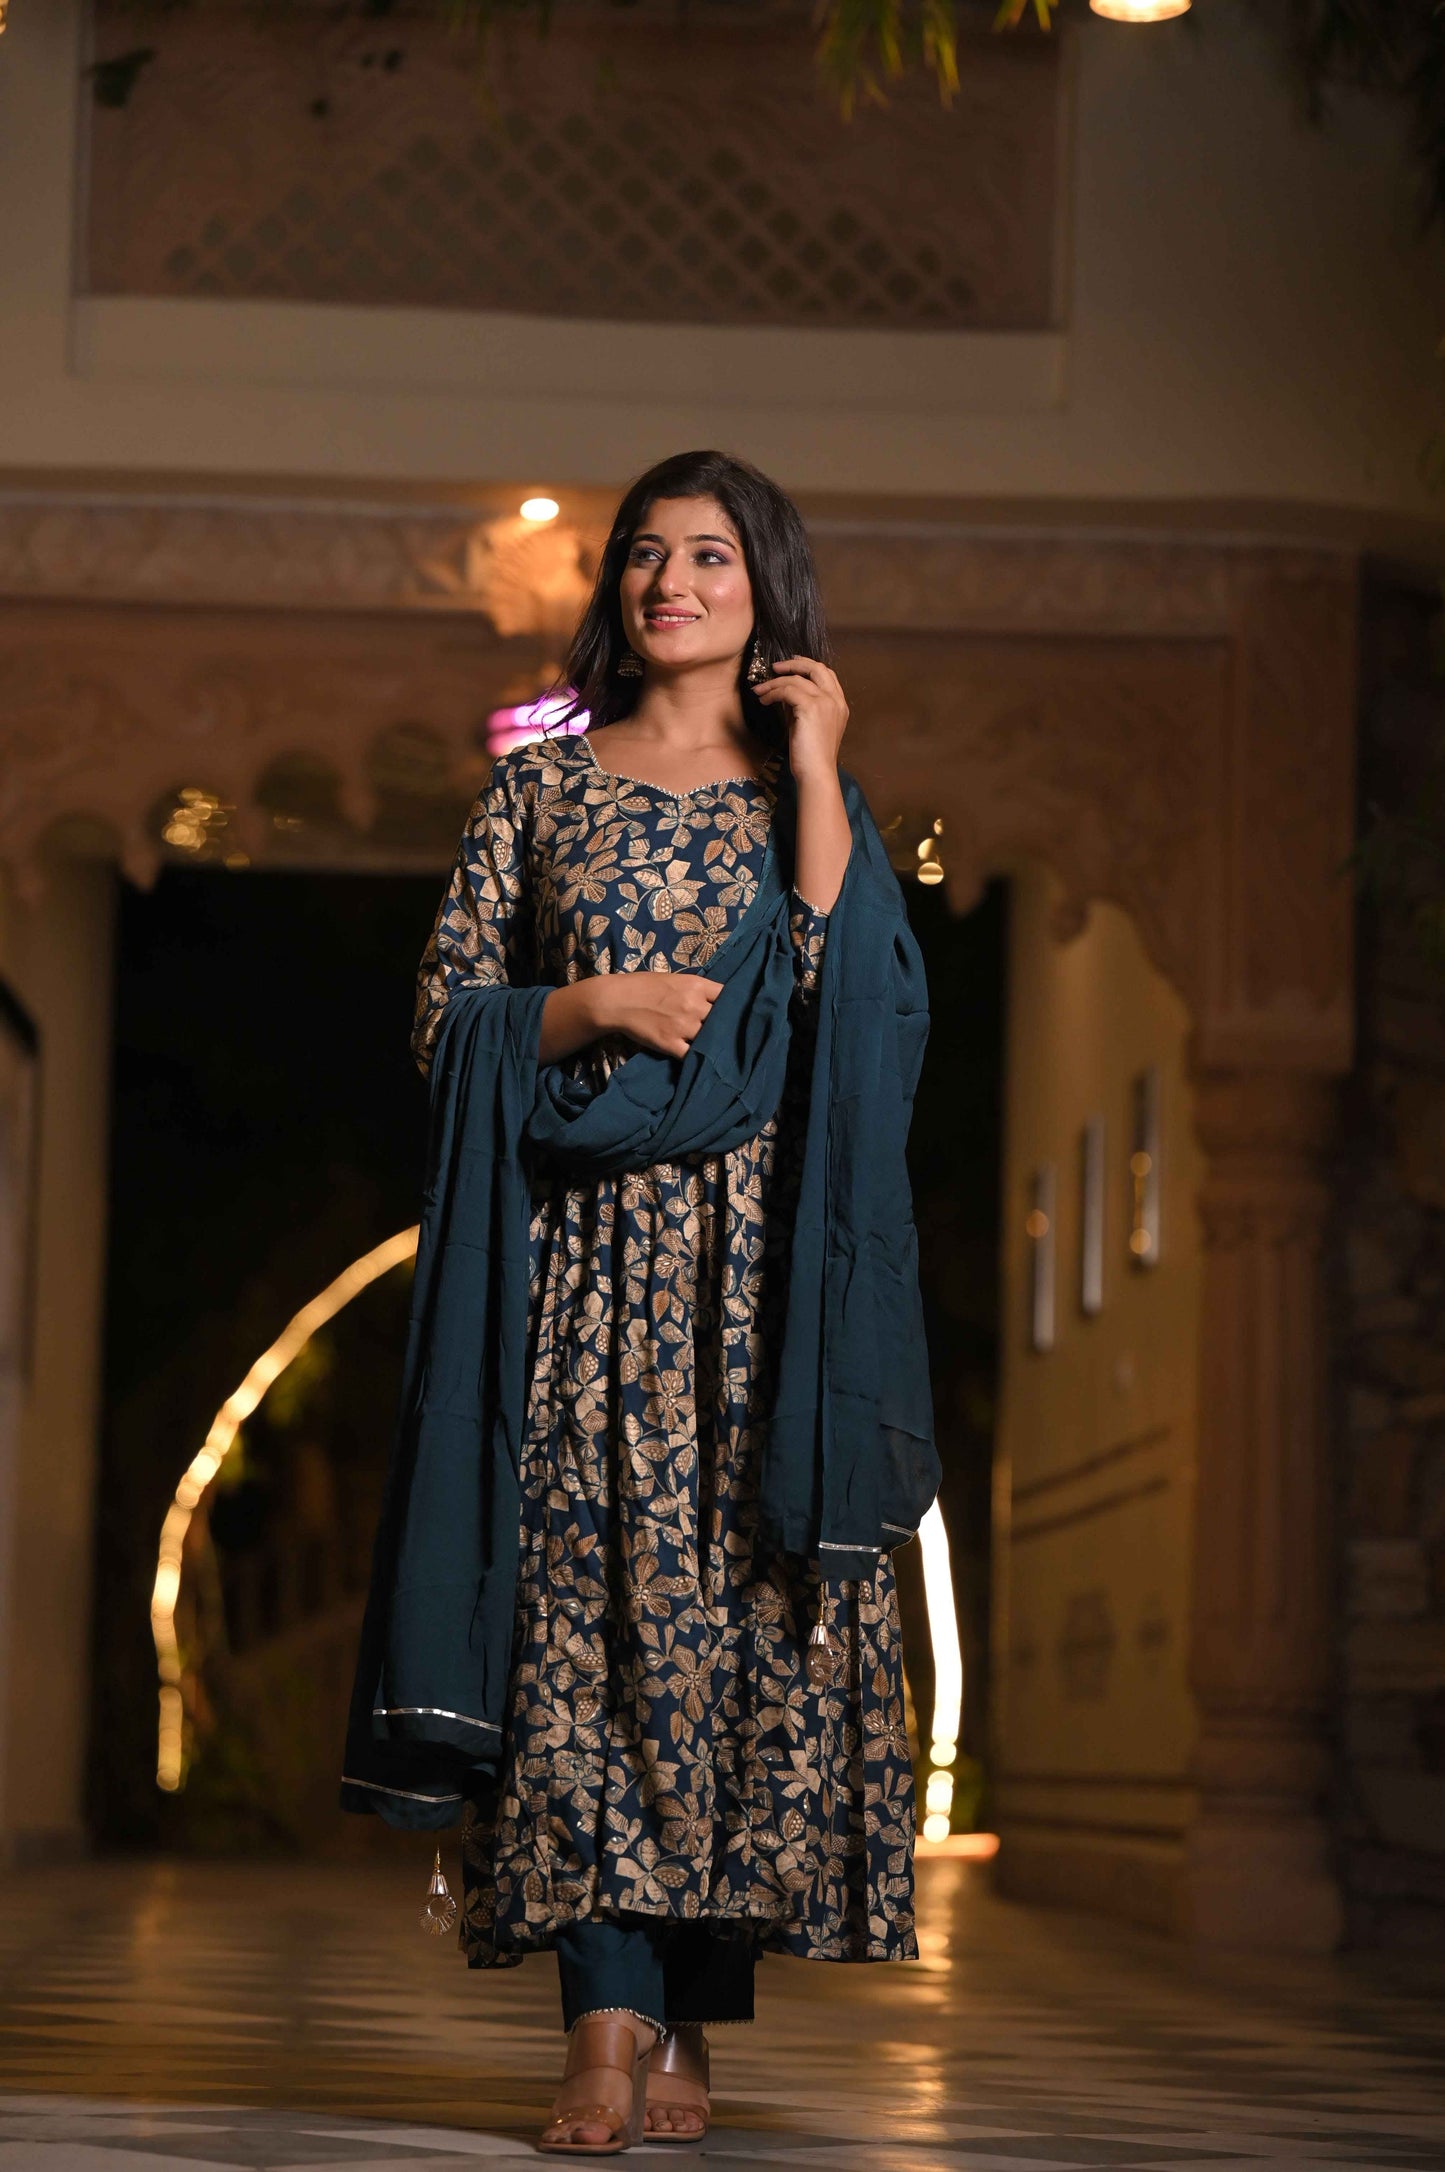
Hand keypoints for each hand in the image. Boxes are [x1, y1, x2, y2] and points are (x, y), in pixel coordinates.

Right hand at [591, 966, 723, 1058]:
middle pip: (723, 1020)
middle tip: (728, 1034)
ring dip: (711, 1044)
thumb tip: (717, 1000)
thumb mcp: (675, 979)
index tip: (732, 1012)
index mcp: (697, 986)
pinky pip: (692, 1055)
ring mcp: (684, 1026)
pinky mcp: (671, 1044)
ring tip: (715, 1049)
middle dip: (724, 1026)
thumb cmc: (644, 986)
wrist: (618, 1001)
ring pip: (710, 1039)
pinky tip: (697, 1058)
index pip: (728, 996)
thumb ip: (697, 989)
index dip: (732, 1005)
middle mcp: (694, 1005)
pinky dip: (696, 1058)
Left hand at [751, 656, 848, 781]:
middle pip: (816, 668)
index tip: (790, 665)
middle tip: (775, 668)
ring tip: (760, 691)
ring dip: (774, 683)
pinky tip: (764, 701)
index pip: (826, 674)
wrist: (816, 772)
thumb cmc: (811, 755)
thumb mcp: (807, 724)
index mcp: (839, 704)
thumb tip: (783, 691)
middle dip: (794, 663)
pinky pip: (787, 691)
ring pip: (796, 680)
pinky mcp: (811, 707)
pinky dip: (773, 693)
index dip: (807, 665)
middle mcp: (835, 699)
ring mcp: (825, 702)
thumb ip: (800, 706)